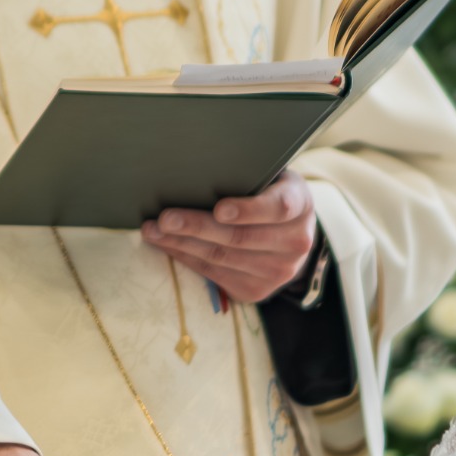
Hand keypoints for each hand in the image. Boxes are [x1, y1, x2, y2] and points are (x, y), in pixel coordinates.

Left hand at [141, 168, 316, 304]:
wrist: (289, 233)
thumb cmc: (267, 192)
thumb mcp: (269, 176)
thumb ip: (247, 172)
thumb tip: (196, 164)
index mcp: (300, 205)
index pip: (278, 208)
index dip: (248, 210)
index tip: (219, 208)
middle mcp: (294, 243)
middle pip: (240, 237)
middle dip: (197, 227)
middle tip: (165, 218)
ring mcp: (277, 271)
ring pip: (222, 258)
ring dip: (182, 244)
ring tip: (154, 231)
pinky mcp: (257, 290)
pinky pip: (214, 274)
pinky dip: (186, 259)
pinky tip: (167, 245)